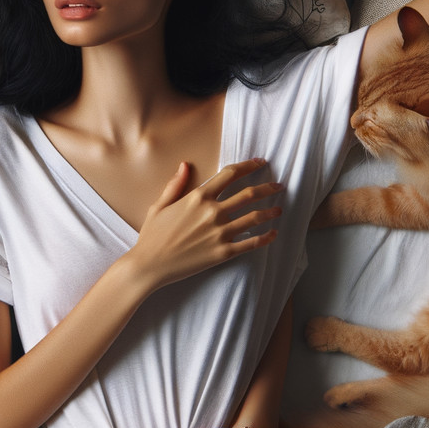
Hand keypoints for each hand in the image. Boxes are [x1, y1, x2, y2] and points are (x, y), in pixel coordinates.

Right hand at [120, 159, 281, 292]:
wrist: (149, 265)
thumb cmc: (152, 235)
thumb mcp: (159, 205)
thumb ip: (175, 184)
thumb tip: (185, 165)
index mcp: (198, 197)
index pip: (230, 174)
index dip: (248, 166)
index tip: (260, 163)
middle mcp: (212, 212)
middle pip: (248, 194)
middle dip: (268, 187)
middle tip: (278, 186)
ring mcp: (219, 233)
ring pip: (254, 217)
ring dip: (270, 211)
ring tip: (279, 209)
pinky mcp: (223, 252)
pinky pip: (251, 243)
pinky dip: (266, 237)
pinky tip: (273, 233)